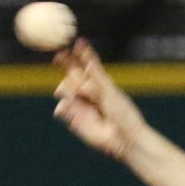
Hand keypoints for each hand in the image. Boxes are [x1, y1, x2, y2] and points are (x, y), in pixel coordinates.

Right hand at [53, 39, 145, 160]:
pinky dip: (63, 106)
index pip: (81, 65)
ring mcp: (79, 105)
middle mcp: (86, 92)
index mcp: (96, 83)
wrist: (125, 138)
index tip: (67, 47)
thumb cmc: (123, 115)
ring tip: (78, 93)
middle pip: (70, 74)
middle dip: (64, 65)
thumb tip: (87, 58)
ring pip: (64, 90)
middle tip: (59, 58)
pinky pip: (62, 109)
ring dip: (67, 87)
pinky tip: (67, 106)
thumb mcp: (110, 90)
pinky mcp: (74, 119)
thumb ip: (97, 75)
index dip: (73, 55)